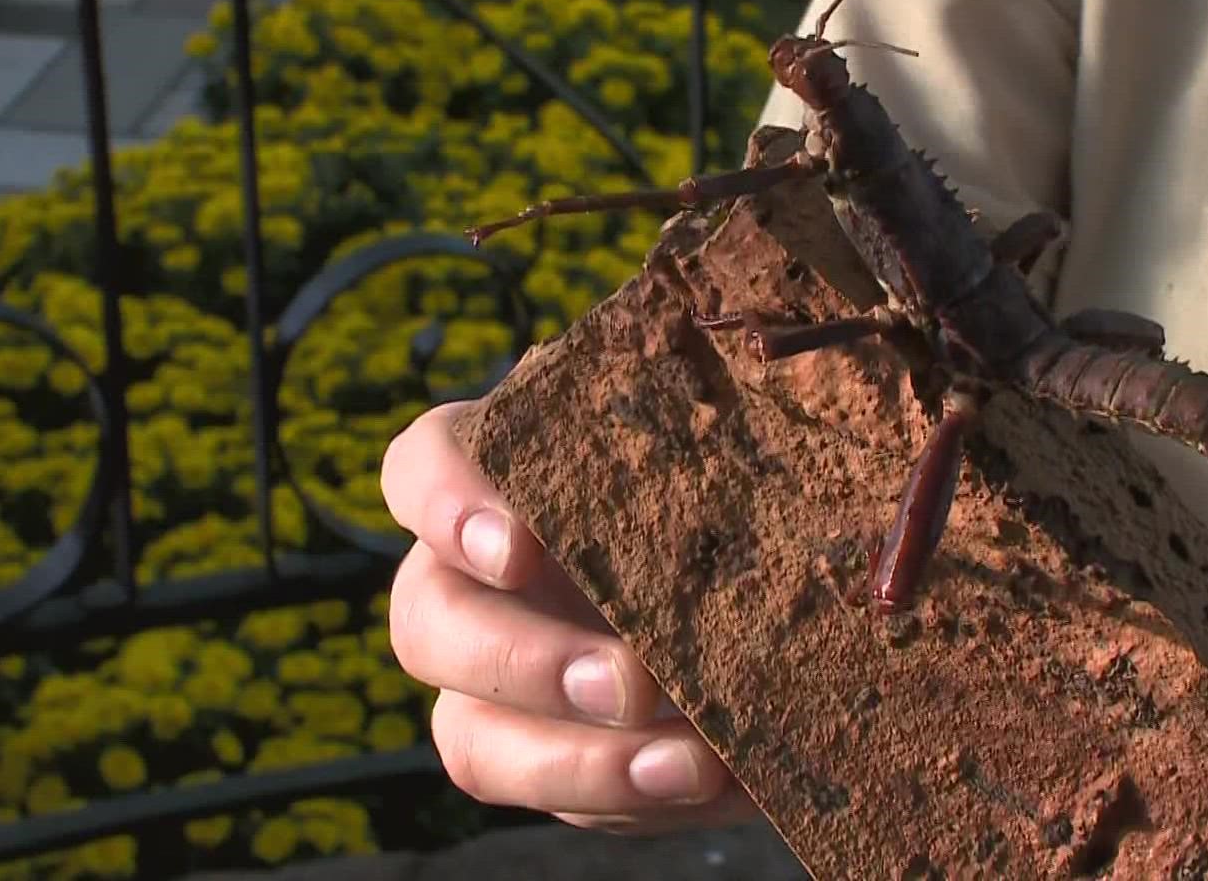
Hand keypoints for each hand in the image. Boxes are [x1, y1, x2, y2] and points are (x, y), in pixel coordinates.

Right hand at [381, 400, 758, 833]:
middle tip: (628, 681)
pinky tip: (720, 778)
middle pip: (428, 622)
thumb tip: (770, 411)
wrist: (786, 578)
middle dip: (522, 660)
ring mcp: (497, 680)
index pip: (421, 467)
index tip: (516, 544)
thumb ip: (710, 427)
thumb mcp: (726, 442)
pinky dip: (632, 797)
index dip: (446, 505)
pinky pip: (559, 797)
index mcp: (501, 474)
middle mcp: (472, 578)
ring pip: (471, 737)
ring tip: (688, 764)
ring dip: (572, 760)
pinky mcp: (549, 757)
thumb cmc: (740, 477)